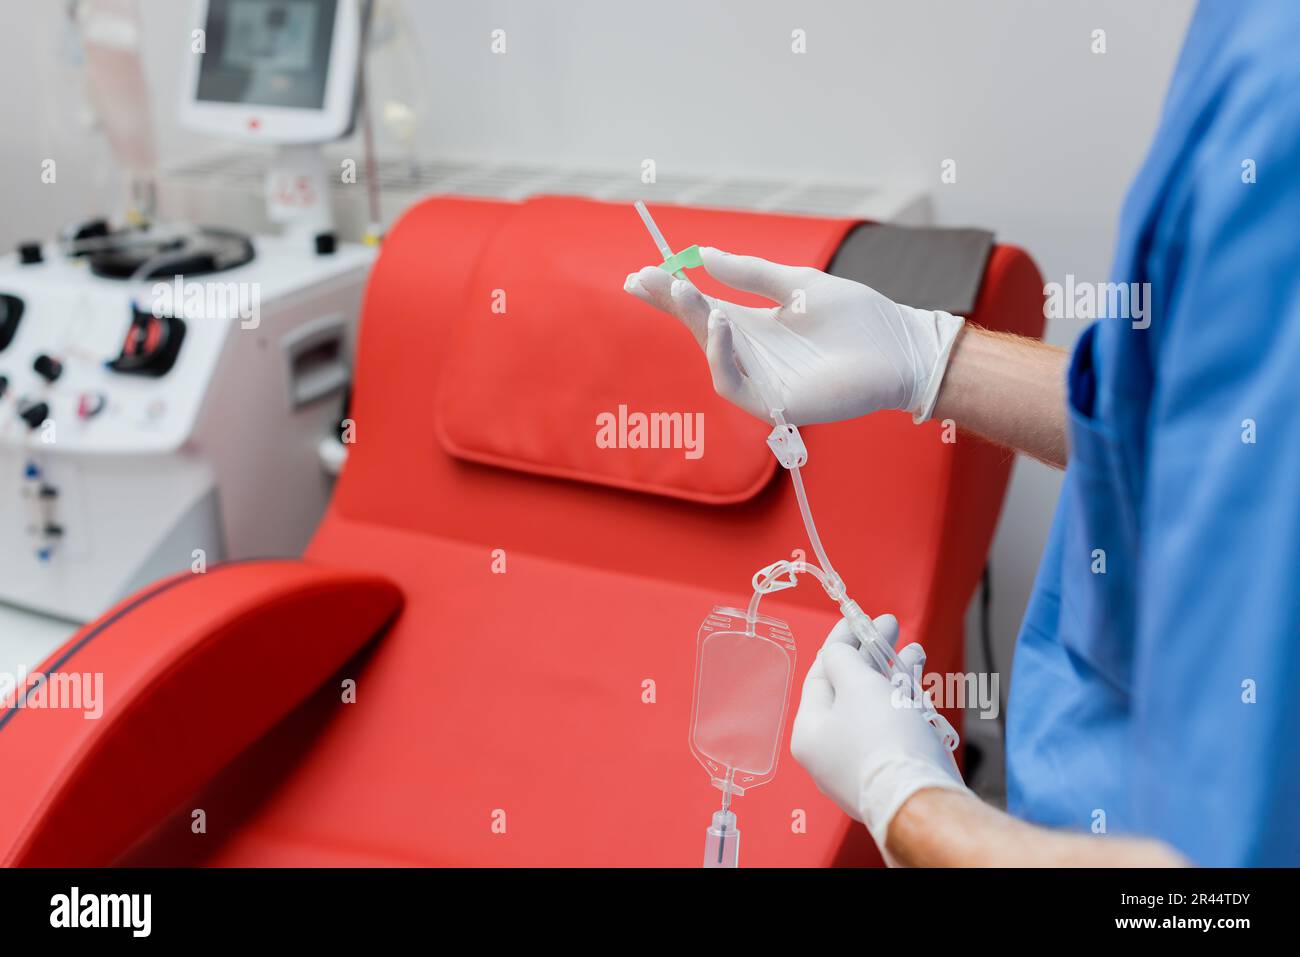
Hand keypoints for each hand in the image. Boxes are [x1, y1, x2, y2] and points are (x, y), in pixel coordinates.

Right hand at [624, 247, 962, 424]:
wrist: (900, 349)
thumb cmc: (859, 319)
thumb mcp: (798, 284)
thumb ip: (752, 274)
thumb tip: (702, 254)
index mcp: (755, 325)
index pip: (701, 307)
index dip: (670, 293)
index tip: (640, 274)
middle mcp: (751, 354)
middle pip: (697, 327)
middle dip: (670, 304)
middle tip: (645, 279)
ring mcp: (760, 379)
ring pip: (710, 354)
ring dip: (693, 321)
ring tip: (684, 290)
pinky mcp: (773, 403)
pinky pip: (732, 382)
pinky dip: (720, 353)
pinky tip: (720, 323)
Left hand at [790, 616, 969, 855]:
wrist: (920, 799)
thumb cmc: (882, 740)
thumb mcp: (857, 685)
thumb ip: (843, 659)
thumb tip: (837, 649)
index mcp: (809, 732)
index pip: (820, 675)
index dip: (841, 641)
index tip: (859, 618)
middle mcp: (829, 751)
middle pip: (848, 690)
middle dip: (872, 656)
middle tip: (890, 627)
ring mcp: (859, 765)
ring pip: (874, 708)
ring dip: (893, 676)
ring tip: (912, 651)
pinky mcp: (889, 773)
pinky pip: (892, 729)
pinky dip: (904, 704)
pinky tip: (918, 683)